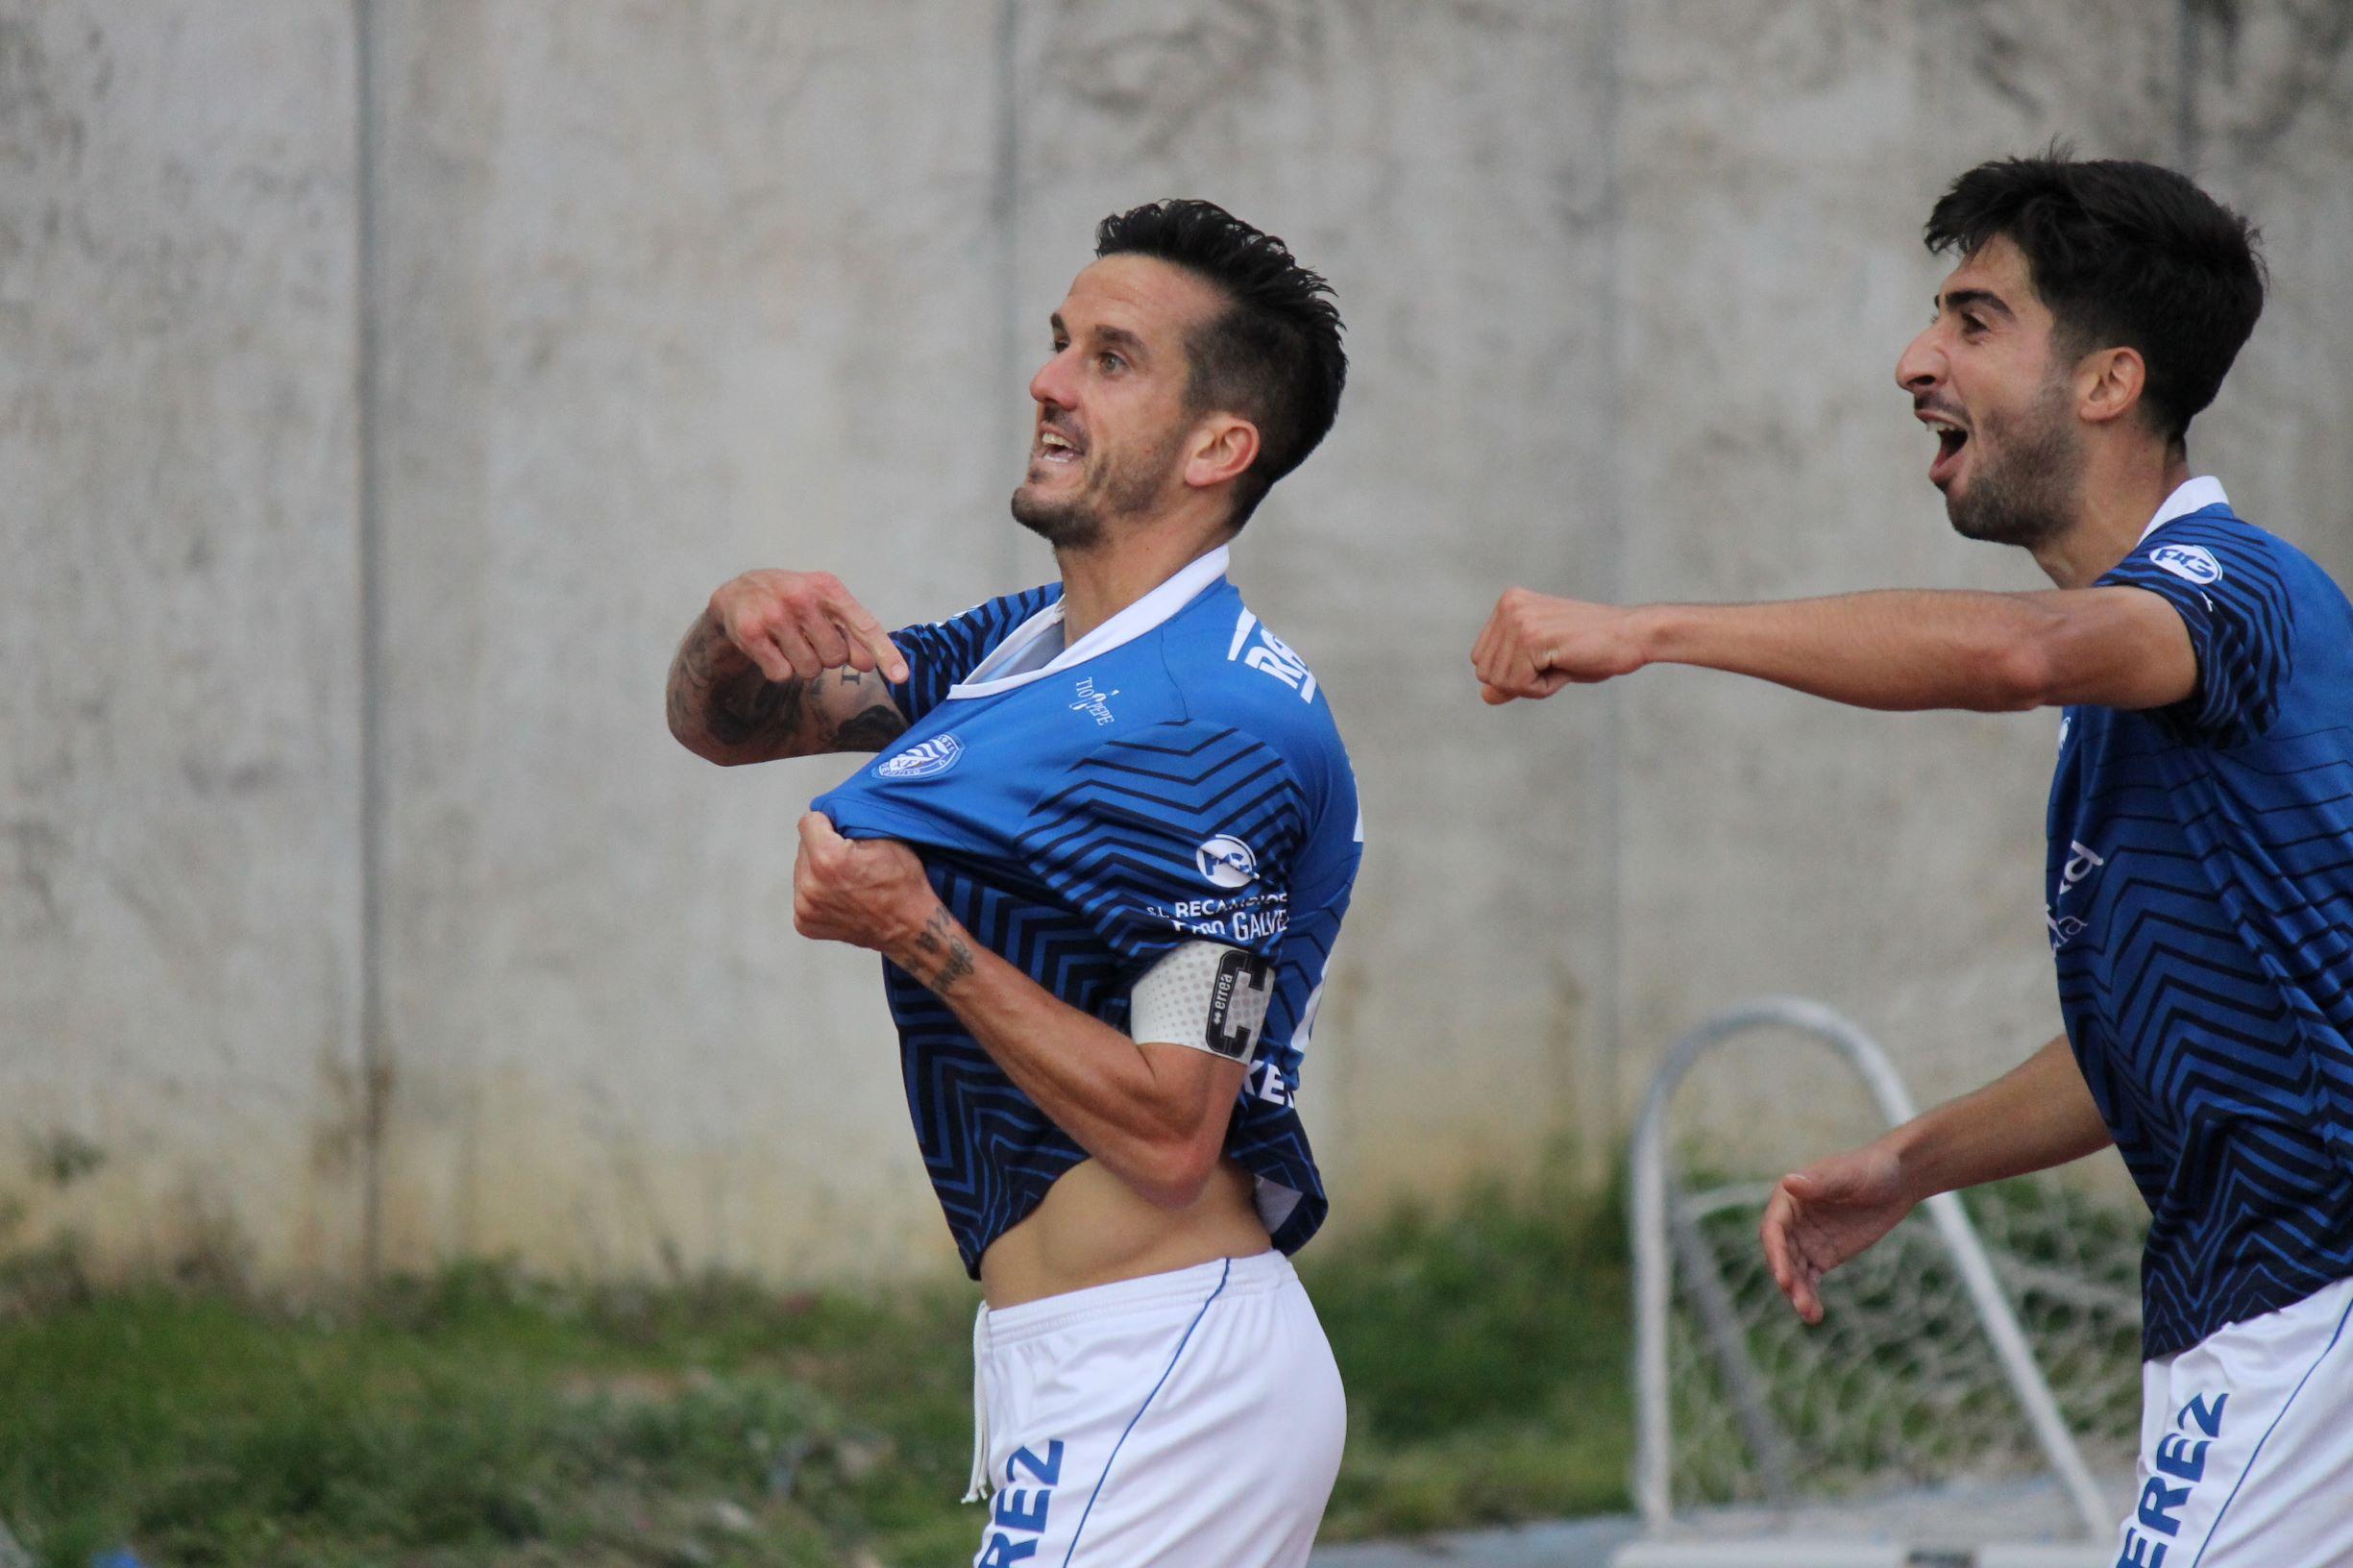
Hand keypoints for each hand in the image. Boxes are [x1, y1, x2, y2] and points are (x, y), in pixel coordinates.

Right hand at [711, 571, 910, 685]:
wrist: (738, 593)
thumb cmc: (793, 604)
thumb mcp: (825, 608)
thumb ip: (851, 633)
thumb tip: (868, 663)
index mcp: (828, 587)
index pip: (865, 625)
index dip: (885, 653)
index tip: (901, 678)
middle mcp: (802, 596)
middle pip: (836, 658)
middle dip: (826, 658)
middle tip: (809, 640)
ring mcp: (775, 614)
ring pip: (809, 670)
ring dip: (802, 665)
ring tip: (788, 643)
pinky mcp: (750, 632)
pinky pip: (782, 675)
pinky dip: (779, 670)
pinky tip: (770, 649)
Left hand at [791, 813, 935, 954]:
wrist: (909, 928)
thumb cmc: (903, 883)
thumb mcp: (887, 838)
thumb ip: (852, 819)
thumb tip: (830, 809)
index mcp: (828, 859)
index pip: (808, 821)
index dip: (829, 822)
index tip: (845, 832)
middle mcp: (810, 884)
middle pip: (804, 845)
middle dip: (823, 845)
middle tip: (851, 859)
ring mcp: (805, 907)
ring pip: (801, 869)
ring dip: (818, 868)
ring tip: (846, 879)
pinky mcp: (804, 922)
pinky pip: (803, 893)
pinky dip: (818, 891)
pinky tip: (841, 895)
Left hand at [1471, 588, 1648, 702]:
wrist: (1633, 636)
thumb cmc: (1593, 650)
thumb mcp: (1544, 666)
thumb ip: (1512, 678)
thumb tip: (1485, 695)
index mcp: (1509, 604)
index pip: (1481, 660)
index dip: (1514, 673)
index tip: (1548, 657)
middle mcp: (1509, 606)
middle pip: (1485, 672)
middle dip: (1520, 681)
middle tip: (1558, 661)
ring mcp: (1519, 619)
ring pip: (1500, 681)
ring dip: (1534, 685)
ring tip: (1564, 660)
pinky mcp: (1533, 637)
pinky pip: (1520, 684)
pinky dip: (1543, 688)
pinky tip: (1567, 663)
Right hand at [1758, 1140, 1914, 1324]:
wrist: (1898, 1181)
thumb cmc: (1871, 1169)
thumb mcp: (1848, 1175)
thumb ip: (1820, 1183)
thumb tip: (1788, 1182)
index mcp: (1790, 1198)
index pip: (1774, 1229)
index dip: (1776, 1253)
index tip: (1783, 1277)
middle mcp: (1792, 1221)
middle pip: (1781, 1255)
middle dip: (1787, 1278)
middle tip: (1798, 1301)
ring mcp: (1806, 1240)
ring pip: (1794, 1271)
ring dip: (1798, 1293)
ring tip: (1810, 1315)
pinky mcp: (1823, 1256)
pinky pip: (1810, 1279)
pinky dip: (1810, 1295)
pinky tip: (1815, 1315)